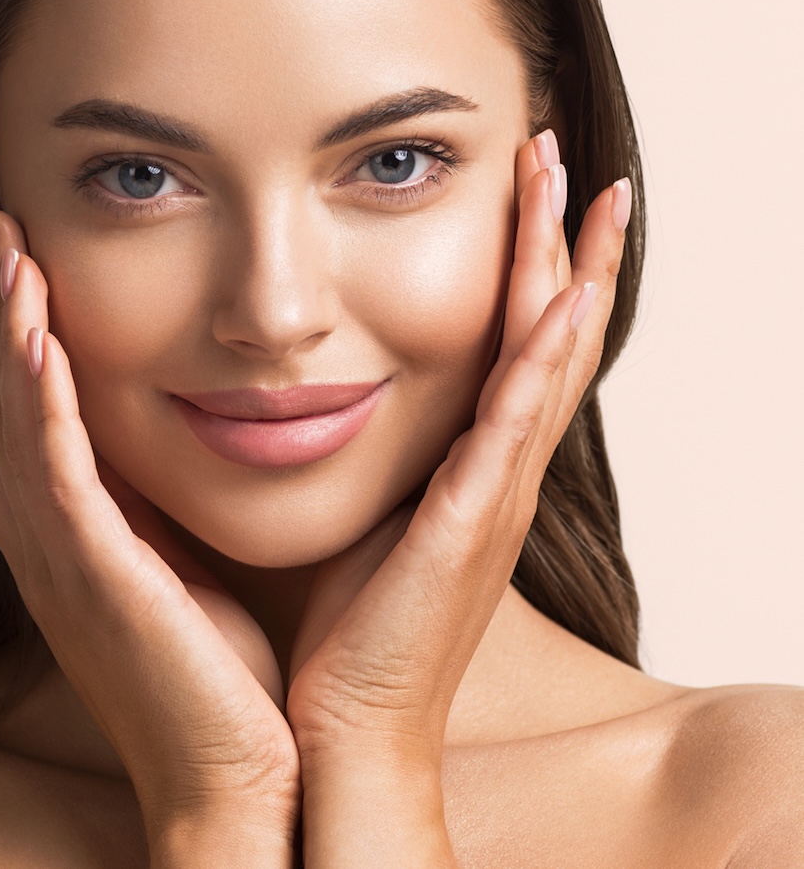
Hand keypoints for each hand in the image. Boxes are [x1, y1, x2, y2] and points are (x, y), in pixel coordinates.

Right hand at [0, 206, 297, 858]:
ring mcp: (58, 562)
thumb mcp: (174, 575)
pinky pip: (53, 470)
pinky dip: (35, 396)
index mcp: (60, 547)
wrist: (235, 786)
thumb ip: (150, 511)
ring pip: (5, 425)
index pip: (1, 429)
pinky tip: (33, 331)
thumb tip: (159, 448)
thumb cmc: (217, 686)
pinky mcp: (96, 576)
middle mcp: (39, 548)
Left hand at [282, 130, 630, 854]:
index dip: (518, 263)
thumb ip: (344, 453)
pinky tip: (568, 297)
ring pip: (549, 361)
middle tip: (557, 148)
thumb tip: (294, 391)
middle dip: (555, 239)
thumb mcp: (347, 516)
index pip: (502, 343)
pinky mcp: (468, 528)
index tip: (516, 183)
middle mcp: (490, 476)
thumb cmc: (333, 635)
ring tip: (588, 185)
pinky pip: (518, 427)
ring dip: (572, 270)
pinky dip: (547, 359)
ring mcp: (490, 499)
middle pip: (541, 332)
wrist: (335, 733)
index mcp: (459, 469)